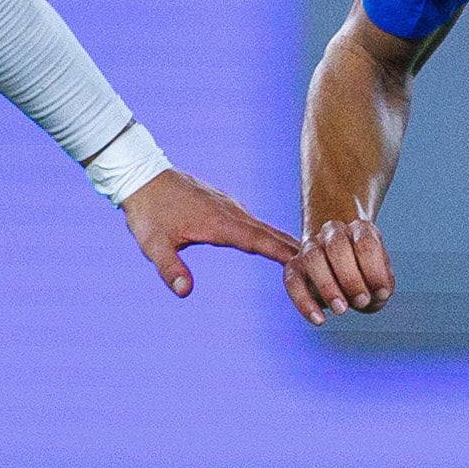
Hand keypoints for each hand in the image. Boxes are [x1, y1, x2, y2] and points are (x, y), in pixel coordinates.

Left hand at [120, 171, 300, 298]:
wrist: (142, 177)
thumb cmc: (148, 213)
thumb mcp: (153, 245)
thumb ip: (170, 268)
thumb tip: (184, 291)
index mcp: (221, 224)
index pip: (261, 242)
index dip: (285, 254)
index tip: (311, 264)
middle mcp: (232, 212)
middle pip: (272, 234)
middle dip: (297, 251)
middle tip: (325, 267)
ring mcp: (230, 206)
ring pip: (265, 226)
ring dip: (287, 242)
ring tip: (311, 259)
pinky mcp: (225, 204)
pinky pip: (255, 221)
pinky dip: (271, 233)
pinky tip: (278, 242)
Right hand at [284, 216, 394, 326]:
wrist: (344, 274)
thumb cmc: (367, 278)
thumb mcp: (380, 281)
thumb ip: (382, 286)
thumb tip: (378, 294)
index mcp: (360, 230)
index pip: (365, 242)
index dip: (374, 269)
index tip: (383, 293)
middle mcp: (333, 232)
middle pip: (337, 245)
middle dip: (351, 277)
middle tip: (362, 301)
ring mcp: (310, 247)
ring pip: (312, 258)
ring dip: (327, 285)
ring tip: (341, 309)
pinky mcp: (294, 267)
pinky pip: (292, 281)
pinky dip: (304, 302)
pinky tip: (319, 320)